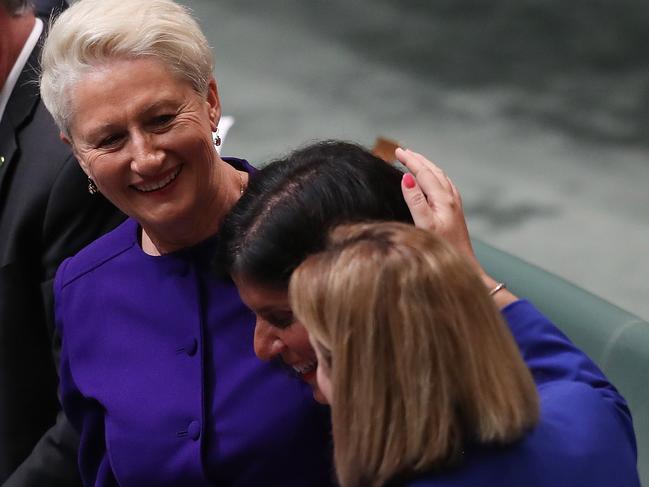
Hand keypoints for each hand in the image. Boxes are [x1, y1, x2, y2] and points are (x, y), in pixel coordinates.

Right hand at [397, 147, 516, 306]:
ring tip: (414, 161)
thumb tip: (407, 178)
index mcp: (443, 199)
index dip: (410, 161)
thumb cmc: (442, 247)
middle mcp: (451, 198)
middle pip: (433, 171)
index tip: (397, 152)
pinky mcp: (455, 211)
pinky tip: (431, 181)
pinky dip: (433, 177)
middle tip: (402, 152)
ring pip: (440, 176)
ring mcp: (454, 204)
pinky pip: (443, 185)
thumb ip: (415, 200)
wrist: (464, 264)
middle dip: (417, 159)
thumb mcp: (424, 223)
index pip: (424, 172)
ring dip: (426, 166)